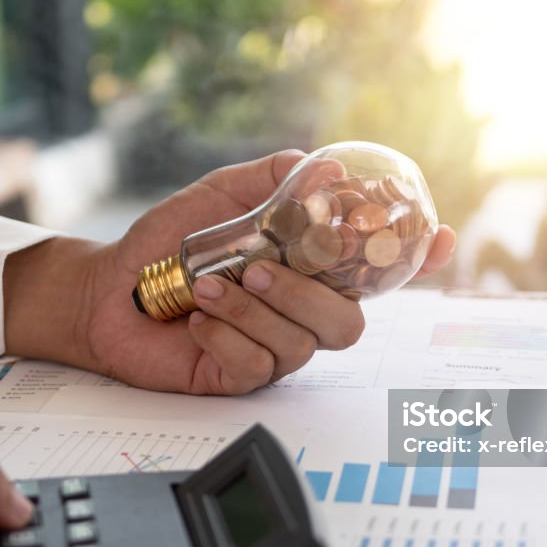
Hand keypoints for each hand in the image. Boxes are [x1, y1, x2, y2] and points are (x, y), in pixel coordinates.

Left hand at [4, 150, 455, 393]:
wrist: (109, 288)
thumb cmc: (166, 243)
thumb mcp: (219, 196)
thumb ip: (272, 180)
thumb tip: (327, 168)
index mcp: (305, 270)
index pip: (374, 273)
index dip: (415, 262)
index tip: (437, 239)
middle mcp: (297, 313)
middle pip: (349, 323)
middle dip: (306, 295)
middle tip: (256, 269)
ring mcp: (272, 349)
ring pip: (300, 344)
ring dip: (250, 309)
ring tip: (203, 285)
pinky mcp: (239, 377)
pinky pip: (256, 366)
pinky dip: (224, 334)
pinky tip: (195, 319)